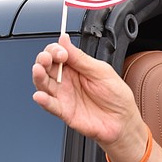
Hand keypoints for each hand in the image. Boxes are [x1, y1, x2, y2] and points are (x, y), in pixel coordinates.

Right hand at [32, 33, 140, 147]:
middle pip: (46, 66)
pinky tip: (40, 95)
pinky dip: (43, 101)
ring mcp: (63, 95)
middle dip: (43, 60)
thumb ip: (81, 58)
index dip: (55, 50)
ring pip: (43, 84)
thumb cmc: (116, 96)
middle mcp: (66, 80)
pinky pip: (50, 105)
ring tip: (38, 70)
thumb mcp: (101, 71)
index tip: (62, 52)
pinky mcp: (64, 111)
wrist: (123, 121)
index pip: (57, 53)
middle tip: (47, 59)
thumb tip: (64, 40)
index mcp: (76, 67)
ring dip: (38, 76)